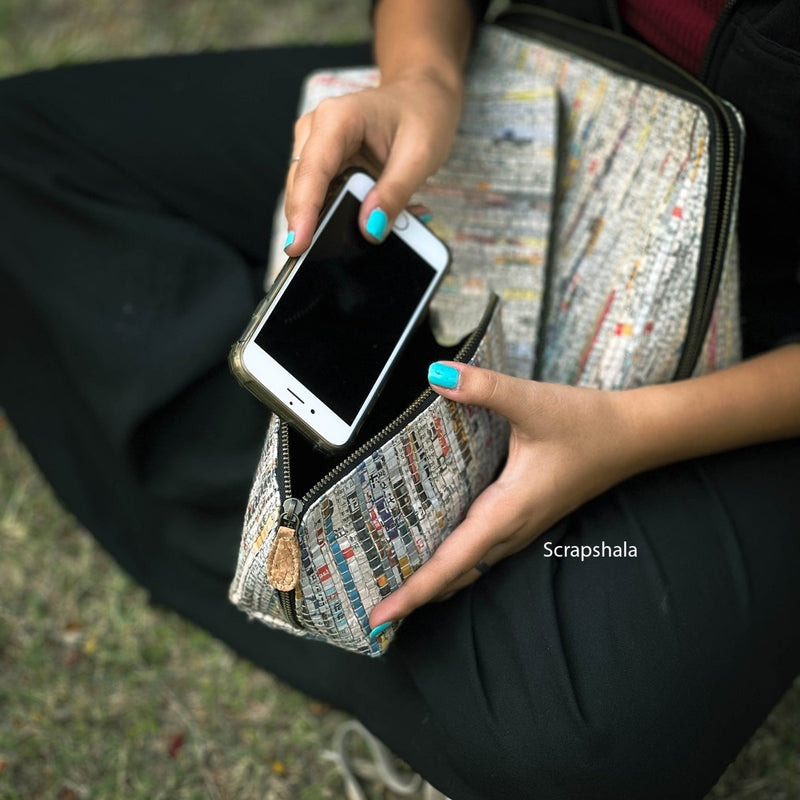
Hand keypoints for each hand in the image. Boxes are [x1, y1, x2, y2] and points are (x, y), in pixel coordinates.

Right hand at [283, 68, 461, 253]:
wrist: (423, 96)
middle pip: (301, 189)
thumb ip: (395, 193)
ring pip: (307, 198)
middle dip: (310, 225)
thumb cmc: (423, 113)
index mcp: (337, 119)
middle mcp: (317, 131)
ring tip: (366, 234)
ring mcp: (317, 149)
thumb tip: (370, 228)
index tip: (298, 245)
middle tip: (326, 260)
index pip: (312, 171)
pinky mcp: (325, 167)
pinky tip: (369, 221)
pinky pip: (324, 199)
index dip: (303, 211)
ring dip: (328, 223)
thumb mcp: (420, 154)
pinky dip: (340, 216)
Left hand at [368, 362, 637, 629]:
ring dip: (434, 580)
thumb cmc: (587, 425)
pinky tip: (436, 545)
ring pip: (470, 566)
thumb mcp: (533, 403)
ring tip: (394, 586)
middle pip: (455, 574)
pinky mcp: (525, 515)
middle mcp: (511, 529)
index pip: (451, 562)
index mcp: (507, 512)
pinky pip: (481, 550)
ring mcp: (520, 526)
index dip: (413, 591)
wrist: (633, 435)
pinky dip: (453, 561)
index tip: (379, 618)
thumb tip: (437, 375)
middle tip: (373, 610)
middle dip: (415, 595)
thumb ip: (484, 389)